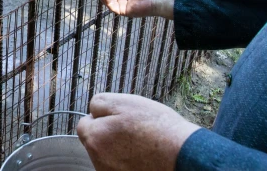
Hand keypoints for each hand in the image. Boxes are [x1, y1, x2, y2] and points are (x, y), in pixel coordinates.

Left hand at [77, 93, 199, 170]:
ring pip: (107, 155)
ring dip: (117, 148)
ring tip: (140, 143)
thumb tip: (91, 109)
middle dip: (107, 134)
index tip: (117, 117)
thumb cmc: (157, 127)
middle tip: (131, 129)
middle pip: (95, 141)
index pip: (84, 124)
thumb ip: (100, 103)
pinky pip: (118, 165)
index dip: (100, 117)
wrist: (182, 155)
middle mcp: (98, 160)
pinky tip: (143, 156)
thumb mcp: (125, 102)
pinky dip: (127, 161)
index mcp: (94, 137)